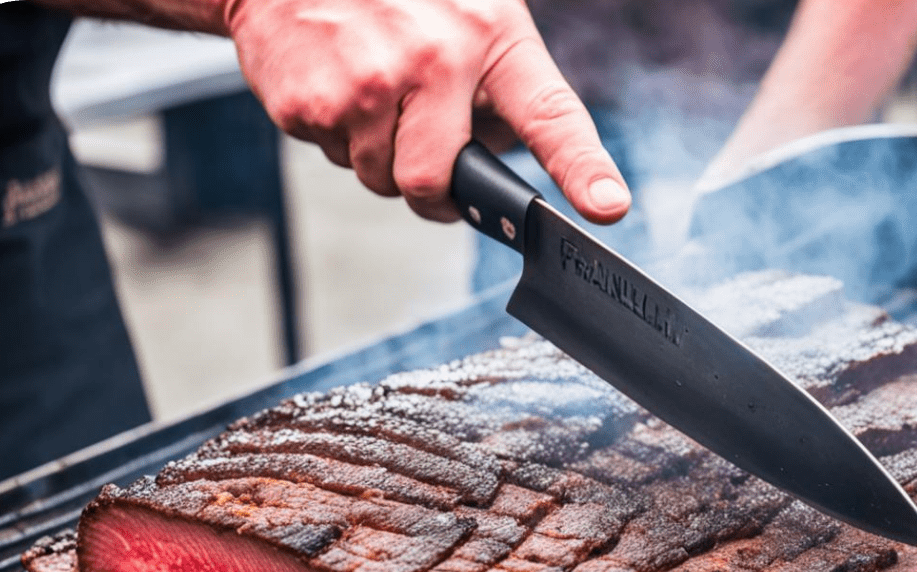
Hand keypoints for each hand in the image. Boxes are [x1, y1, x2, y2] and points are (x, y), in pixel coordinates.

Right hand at [223, 0, 630, 222]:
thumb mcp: (466, 13)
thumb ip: (494, 82)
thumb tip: (496, 152)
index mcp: (486, 36)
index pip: (547, 114)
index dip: (582, 169)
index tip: (607, 208)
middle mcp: (433, 60)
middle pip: (434, 182)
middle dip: (429, 188)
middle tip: (423, 155)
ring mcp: (366, 85)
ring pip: (380, 176)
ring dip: (376, 151)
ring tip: (369, 87)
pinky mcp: (309, 103)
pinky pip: (332, 155)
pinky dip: (333, 133)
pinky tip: (334, 80)